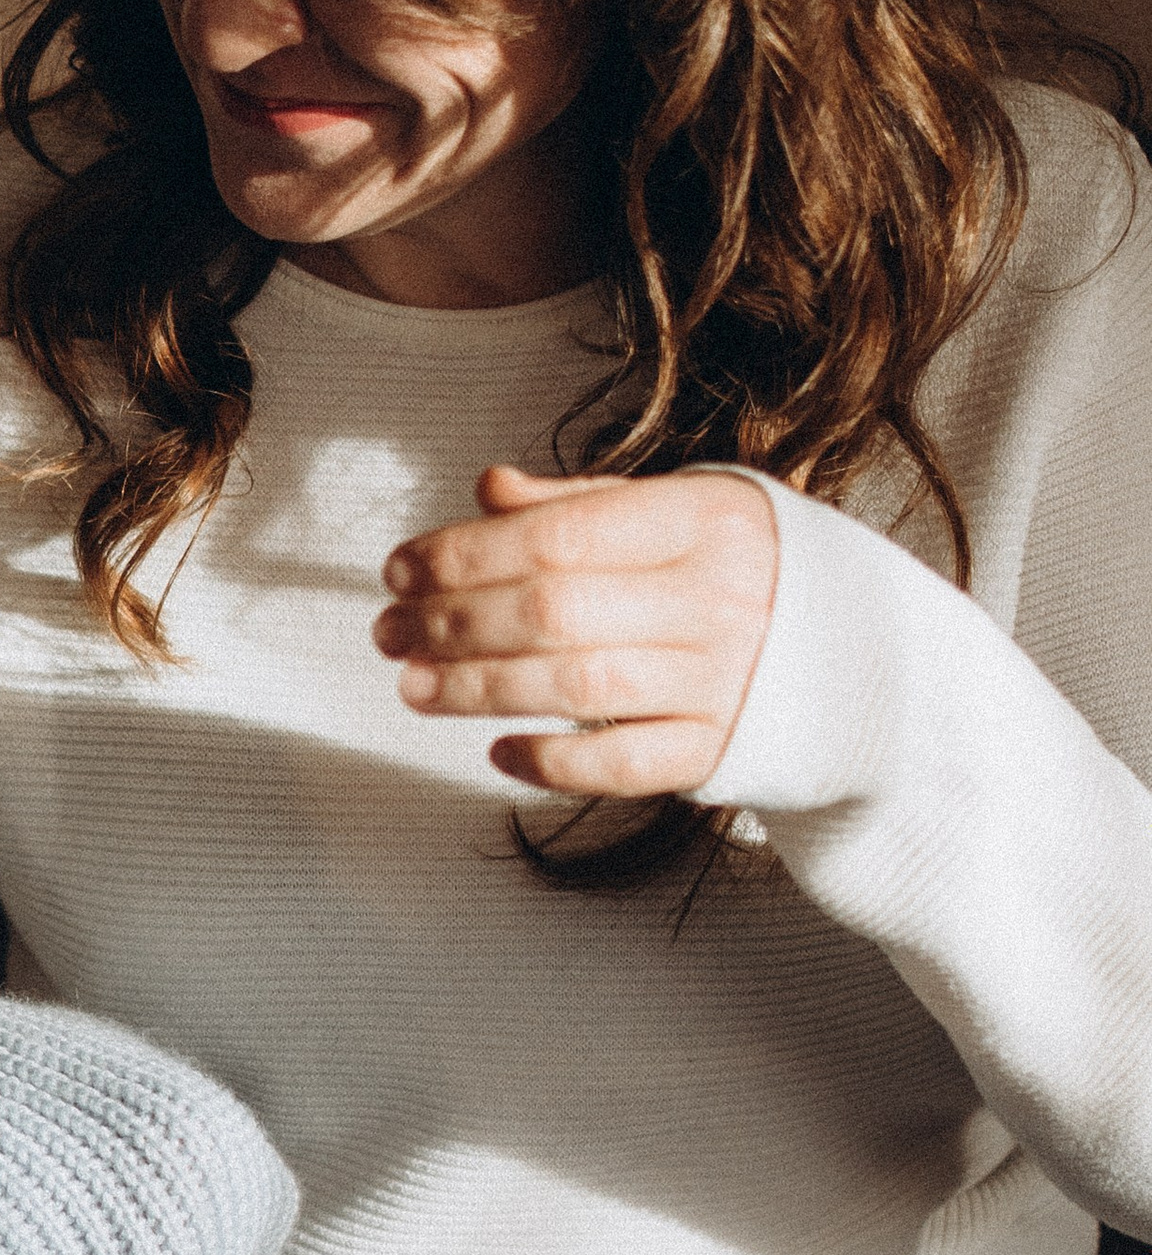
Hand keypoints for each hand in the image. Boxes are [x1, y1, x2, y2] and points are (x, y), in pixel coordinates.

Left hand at [374, 463, 777, 796]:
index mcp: (704, 521)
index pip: (559, 535)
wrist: (866, 653)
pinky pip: (625, 765)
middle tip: (387, 632)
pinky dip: (553, 762)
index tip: (399, 568)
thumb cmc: (744, 570)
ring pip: (579, 687)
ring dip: (478, 689)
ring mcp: (725, 680)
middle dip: (453, 622)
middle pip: (555, 610)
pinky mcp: (724, 751)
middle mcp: (718, 598)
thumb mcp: (681, 510)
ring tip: (412, 686)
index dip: (464, 553)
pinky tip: (497, 749)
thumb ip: (583, 502)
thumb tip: (487, 489)